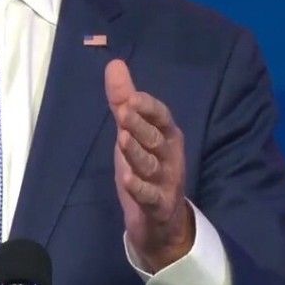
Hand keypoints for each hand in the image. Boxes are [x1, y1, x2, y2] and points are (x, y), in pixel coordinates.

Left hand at [105, 59, 192, 271]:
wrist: (160, 220)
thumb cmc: (146, 167)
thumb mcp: (132, 132)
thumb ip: (123, 100)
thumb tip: (114, 63)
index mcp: (166, 135)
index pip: (161, 117)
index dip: (149, 107)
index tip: (132, 97)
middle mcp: (170, 156)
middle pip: (155, 139)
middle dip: (140, 125)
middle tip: (123, 111)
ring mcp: (166, 181)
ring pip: (151, 165)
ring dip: (137, 153)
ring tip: (122, 139)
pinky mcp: (158, 206)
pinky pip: (149, 196)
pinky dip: (139, 188)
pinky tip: (127, 180)